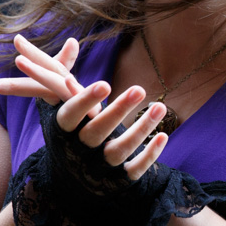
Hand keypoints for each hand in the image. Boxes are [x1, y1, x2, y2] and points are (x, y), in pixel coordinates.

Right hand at [0, 33, 167, 179]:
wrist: (71, 184)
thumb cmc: (69, 134)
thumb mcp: (61, 106)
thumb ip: (64, 73)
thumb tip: (72, 41)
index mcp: (62, 132)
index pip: (70, 116)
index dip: (86, 101)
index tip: (105, 84)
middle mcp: (78, 152)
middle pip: (96, 132)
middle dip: (118, 111)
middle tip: (139, 88)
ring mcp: (98, 168)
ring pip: (119, 150)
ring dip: (141, 129)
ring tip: (160, 106)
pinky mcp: (118, 181)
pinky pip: (135, 169)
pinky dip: (149, 154)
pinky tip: (164, 136)